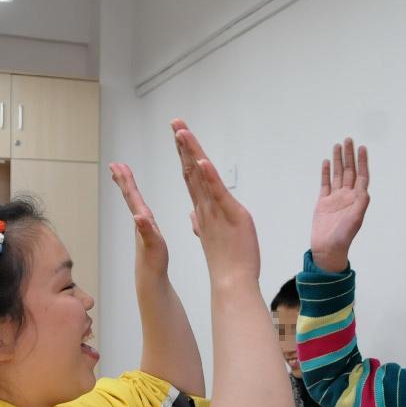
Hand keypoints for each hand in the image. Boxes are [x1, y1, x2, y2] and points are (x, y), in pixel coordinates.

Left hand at [109, 163, 168, 278]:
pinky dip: (139, 204)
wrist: (152, 280)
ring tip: (123, 177)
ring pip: (134, 203)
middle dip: (124, 180)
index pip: (132, 196)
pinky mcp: (147, 234)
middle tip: (115, 165)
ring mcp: (143, 228)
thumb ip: (146, 230)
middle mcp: (140, 222)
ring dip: (129, 189)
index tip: (117, 165)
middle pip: (130, 196)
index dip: (126, 180)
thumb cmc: (153, 264)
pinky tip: (138, 204)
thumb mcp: (153, 245)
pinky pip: (141, 213)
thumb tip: (139, 216)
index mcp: (142, 221)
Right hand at [171, 119, 259, 284]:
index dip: (184, 156)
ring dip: (191, 153)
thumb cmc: (226, 263)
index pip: (191, 178)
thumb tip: (193, 215)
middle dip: (183, 145)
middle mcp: (205, 207)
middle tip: (175, 123)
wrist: (230, 283)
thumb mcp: (212, 238)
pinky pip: (215, 192)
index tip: (179, 136)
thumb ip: (200, 224)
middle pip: (191, 170)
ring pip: (199, 177)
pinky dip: (208, 176)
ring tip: (182, 132)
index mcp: (203, 211)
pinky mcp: (228, 215)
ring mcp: (214, 211)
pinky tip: (201, 161)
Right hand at [310, 138, 369, 271]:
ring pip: (338, 175)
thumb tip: (365, 191)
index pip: (361, 176)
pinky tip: (327, 162)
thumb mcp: (355, 222)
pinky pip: (325, 183)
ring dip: (338, 160)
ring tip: (337, 146)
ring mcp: (335, 198)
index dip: (362, 162)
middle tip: (348, 140)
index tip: (362, 148)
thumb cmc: (343, 238)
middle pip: (349, 171)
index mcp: (357, 200)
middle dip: (349, 156)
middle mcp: (347, 196)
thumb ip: (360, 206)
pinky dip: (326, 172)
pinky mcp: (323, 202)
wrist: (327, 249)